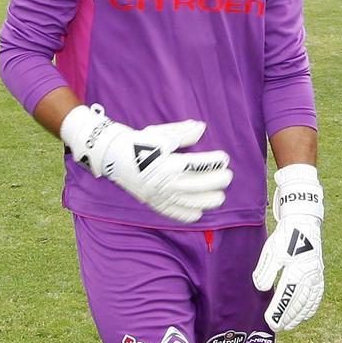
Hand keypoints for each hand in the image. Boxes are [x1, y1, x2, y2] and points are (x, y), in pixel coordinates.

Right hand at [58, 104, 232, 223]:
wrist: (113, 156)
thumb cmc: (139, 142)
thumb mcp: (161, 134)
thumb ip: (184, 133)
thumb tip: (202, 128)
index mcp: (168, 162)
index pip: (199, 165)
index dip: (215, 162)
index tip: (224, 158)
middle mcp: (166, 182)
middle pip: (200, 186)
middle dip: (218, 181)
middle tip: (228, 176)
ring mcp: (160, 195)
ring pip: (192, 203)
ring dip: (210, 200)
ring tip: (220, 196)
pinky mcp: (155, 203)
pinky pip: (176, 214)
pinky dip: (191, 214)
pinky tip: (200, 210)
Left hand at [251, 163, 324, 331]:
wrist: (304, 222)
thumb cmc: (286, 237)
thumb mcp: (272, 251)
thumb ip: (266, 271)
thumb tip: (262, 289)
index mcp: (296, 269)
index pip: (286, 296)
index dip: (278, 311)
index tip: (269, 321)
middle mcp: (309, 275)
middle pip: (298, 302)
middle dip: (287, 317)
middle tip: (277, 328)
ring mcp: (316, 275)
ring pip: (309, 300)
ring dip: (299, 315)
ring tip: (290, 325)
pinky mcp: (319, 274)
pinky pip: (317, 295)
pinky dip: (311, 307)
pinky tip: (305, 314)